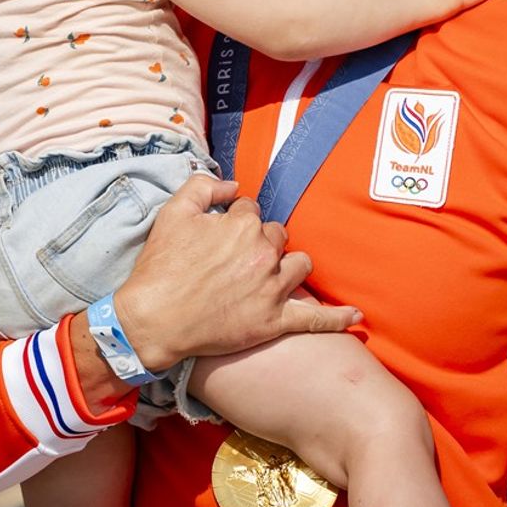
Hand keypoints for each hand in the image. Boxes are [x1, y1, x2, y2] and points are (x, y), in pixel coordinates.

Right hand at [115, 174, 361, 371]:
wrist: (151, 320)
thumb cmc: (160, 267)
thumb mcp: (173, 212)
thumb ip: (204, 186)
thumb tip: (233, 185)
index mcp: (243, 224)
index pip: (252, 210)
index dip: (235, 220)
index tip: (221, 235)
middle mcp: (263, 253)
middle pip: (278, 235)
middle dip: (262, 242)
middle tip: (236, 259)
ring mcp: (272, 289)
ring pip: (299, 266)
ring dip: (289, 266)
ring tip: (271, 274)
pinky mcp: (273, 321)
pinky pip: (314, 318)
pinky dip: (337, 318)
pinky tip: (355, 317)